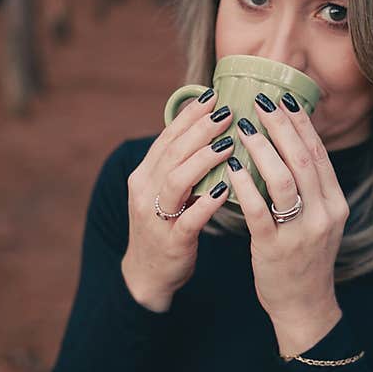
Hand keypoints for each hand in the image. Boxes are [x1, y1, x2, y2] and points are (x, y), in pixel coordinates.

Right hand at [122, 89, 235, 310]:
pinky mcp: (171, 241)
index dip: (189, 116)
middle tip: (228, 113)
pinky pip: (189, 218)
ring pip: (177, 180)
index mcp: (144, 175)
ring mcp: (156, 217)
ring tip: (228, 145)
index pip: (167, 137)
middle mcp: (145, 191)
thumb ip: (180, 163)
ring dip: (203, 160)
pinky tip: (227, 189)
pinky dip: (207, 202)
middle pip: (172, 152)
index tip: (214, 97)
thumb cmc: (165, 226)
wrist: (148, 274)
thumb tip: (207, 128)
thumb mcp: (165, 191)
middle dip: (200, 130)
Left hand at [225, 92, 348, 331]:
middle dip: (282, 127)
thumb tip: (290, 145)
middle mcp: (324, 214)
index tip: (283, 98)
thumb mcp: (318, 220)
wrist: (304, 305)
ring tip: (244, 128)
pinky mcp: (276, 248)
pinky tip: (231, 168)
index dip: (301, 124)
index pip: (319, 154)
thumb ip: (309, 188)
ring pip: (285, 181)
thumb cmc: (304, 258)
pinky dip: (245, 186)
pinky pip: (259, 211)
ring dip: (264, 150)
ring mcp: (302, 232)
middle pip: (304, 160)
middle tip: (260, 102)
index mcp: (335, 203)